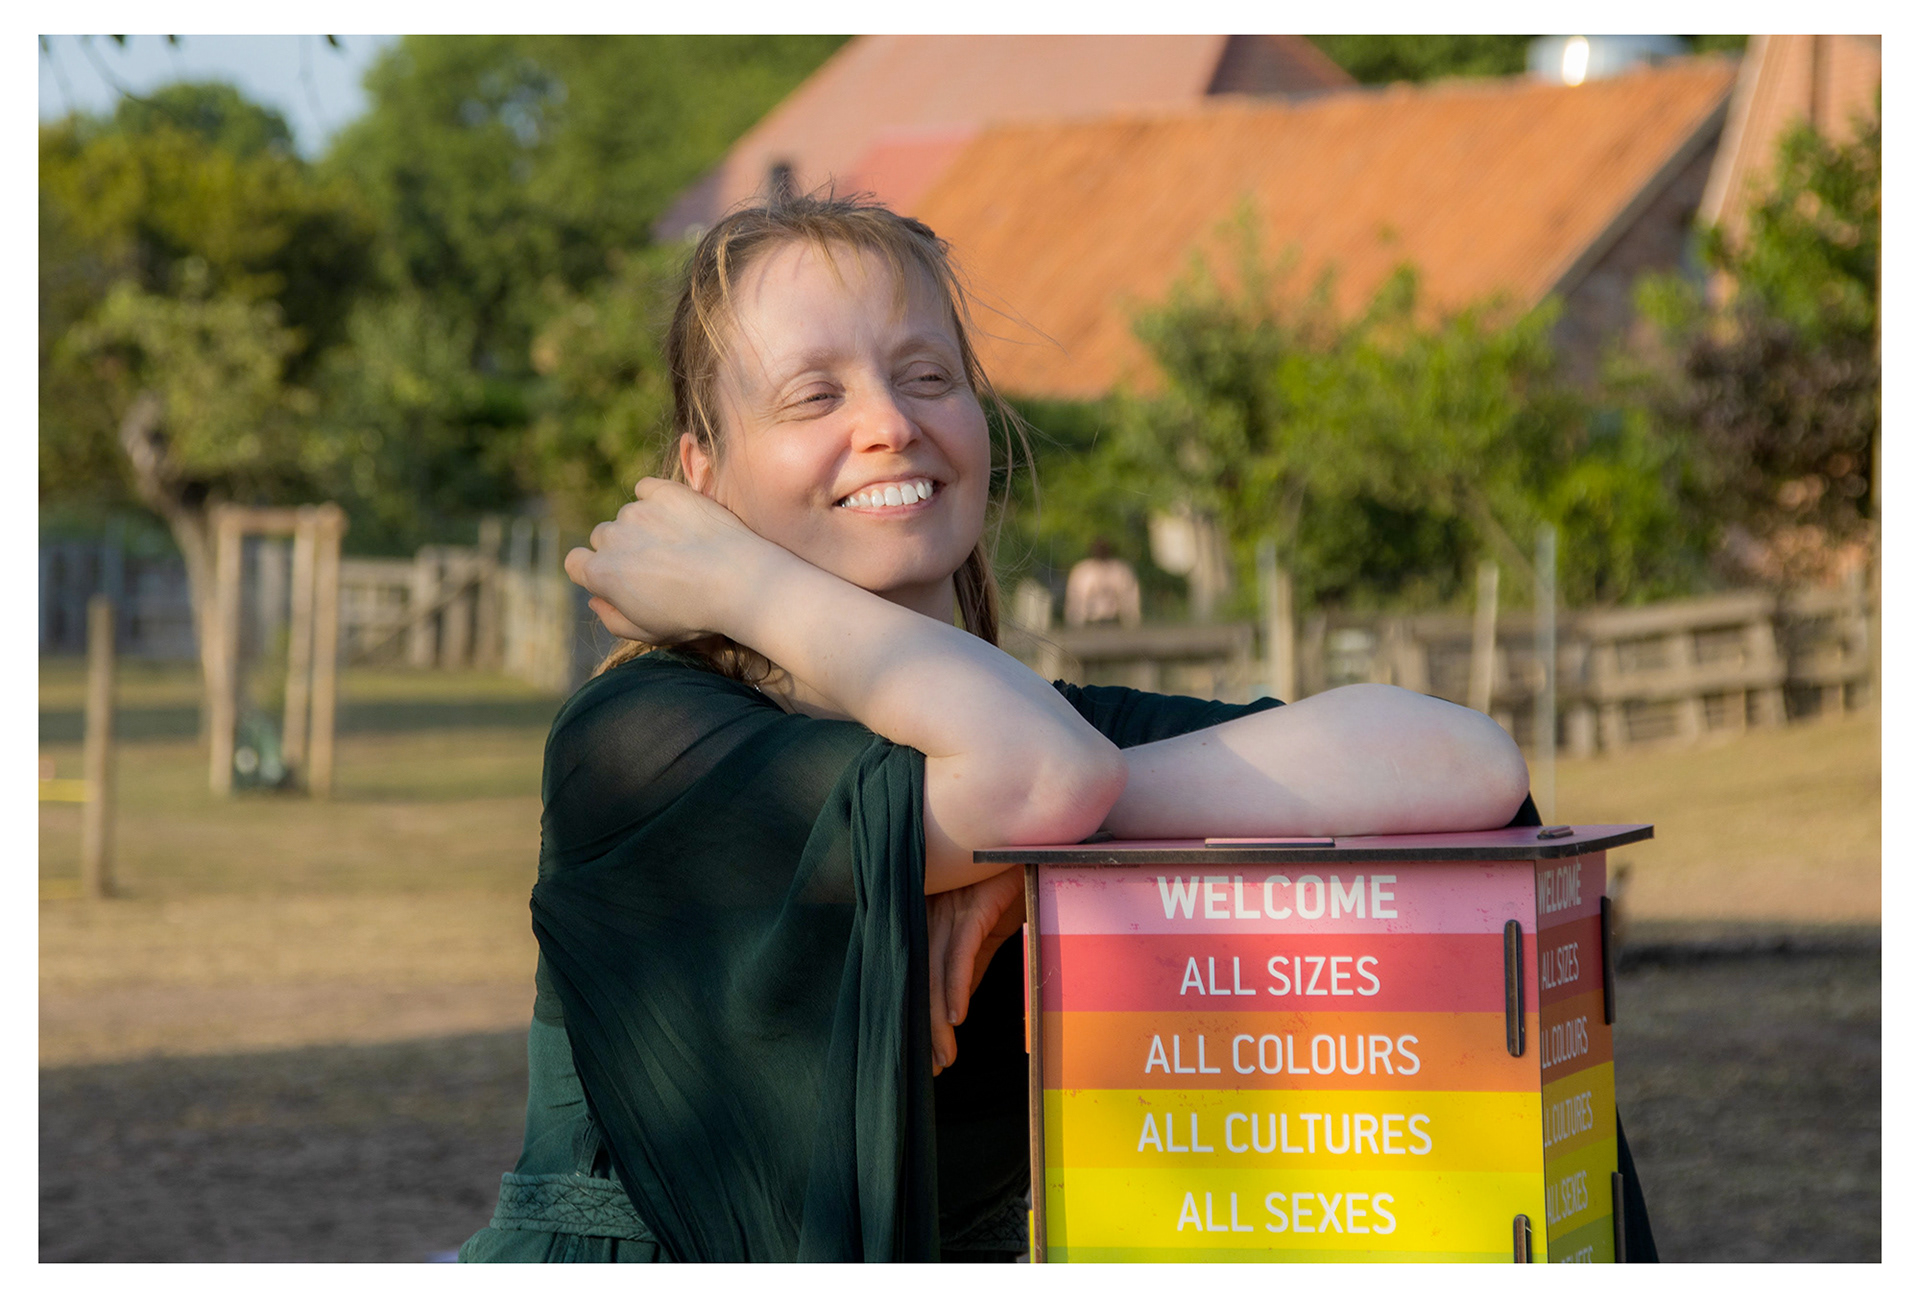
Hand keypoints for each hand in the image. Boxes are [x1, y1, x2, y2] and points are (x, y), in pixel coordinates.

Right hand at [564, 478, 772, 644]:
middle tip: (656, 563)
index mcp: (601, 573)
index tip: (617, 576)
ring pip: (628, 515)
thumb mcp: (649, 633)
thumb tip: (597, 598)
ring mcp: (638, 511)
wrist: (741, 582)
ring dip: (643, 525)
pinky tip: (678, 517)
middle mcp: (612, 537)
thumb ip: (613, 619)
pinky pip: (647, 489)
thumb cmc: (695, 614)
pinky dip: (656, 499)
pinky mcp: (666, 492)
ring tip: (678, 545)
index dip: (593, 570)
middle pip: (603, 537)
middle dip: (621, 548)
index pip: (574, 562)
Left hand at [924, 866, 1025, 1074]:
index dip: (920, 1020)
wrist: (1030, 847)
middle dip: (925, 1030)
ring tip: (943, 1057)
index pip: (918, 979)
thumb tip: (956, 1006)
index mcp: (929, 923)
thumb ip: (968, 964)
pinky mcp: (972, 906)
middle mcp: (931, 917)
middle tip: (930, 1071)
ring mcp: (949, 910)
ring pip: (936, 973)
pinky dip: (957, 984)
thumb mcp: (985, 932)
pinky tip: (957, 1015)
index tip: (926, 1062)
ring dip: (939, 1018)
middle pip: (921, 981)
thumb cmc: (1006, 884)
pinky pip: (960, 950)